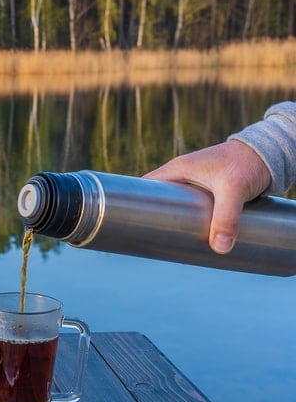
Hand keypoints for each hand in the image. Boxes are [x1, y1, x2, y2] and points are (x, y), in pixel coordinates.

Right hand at [144, 140, 271, 253]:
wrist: (270, 152)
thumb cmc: (247, 163)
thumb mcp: (234, 190)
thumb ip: (226, 218)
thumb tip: (220, 248)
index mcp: (178, 169)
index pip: (146, 185)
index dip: (136, 202)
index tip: (132, 223)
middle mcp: (183, 174)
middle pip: (159, 198)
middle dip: (155, 216)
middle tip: (154, 239)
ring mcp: (196, 181)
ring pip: (176, 203)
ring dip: (174, 218)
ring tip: (172, 240)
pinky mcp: (210, 189)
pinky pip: (192, 205)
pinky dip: (190, 217)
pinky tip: (193, 232)